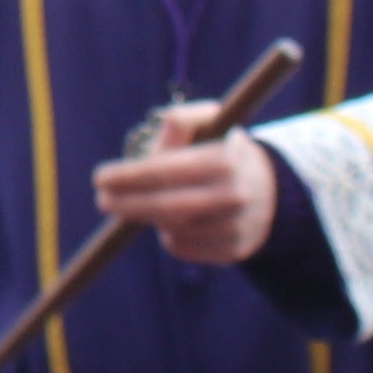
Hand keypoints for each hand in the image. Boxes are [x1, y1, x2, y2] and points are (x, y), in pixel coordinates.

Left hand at [91, 118, 280, 266]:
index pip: (167, 171)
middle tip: (102, 200)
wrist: (272, 193)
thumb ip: (182, 120)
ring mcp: (236, 227)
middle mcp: (234, 195)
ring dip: (150, 217)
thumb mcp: (212, 127)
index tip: (100, 177)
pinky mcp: (233, 251)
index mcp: (226, 160)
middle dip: (127, 204)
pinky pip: (183, 247)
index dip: (129, 176)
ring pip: (172, 229)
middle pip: (167, 207)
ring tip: (143, 203)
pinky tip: (175, 221)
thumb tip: (163, 121)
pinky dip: (169, 235)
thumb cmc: (224, 154)